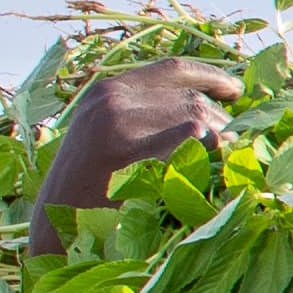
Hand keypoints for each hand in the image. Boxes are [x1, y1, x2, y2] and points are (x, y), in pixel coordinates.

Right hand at [30, 62, 240, 243]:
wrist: (57, 223)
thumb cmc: (91, 185)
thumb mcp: (109, 135)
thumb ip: (149, 115)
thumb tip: (214, 107)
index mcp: (107, 91)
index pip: (172, 70)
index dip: (211, 77)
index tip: (236, 91)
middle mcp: (112, 101)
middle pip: (190, 99)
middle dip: (220, 122)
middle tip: (233, 144)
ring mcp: (118, 125)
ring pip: (196, 118)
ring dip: (220, 140)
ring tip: (224, 160)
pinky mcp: (127, 153)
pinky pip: (188, 139)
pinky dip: (209, 149)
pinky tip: (215, 161)